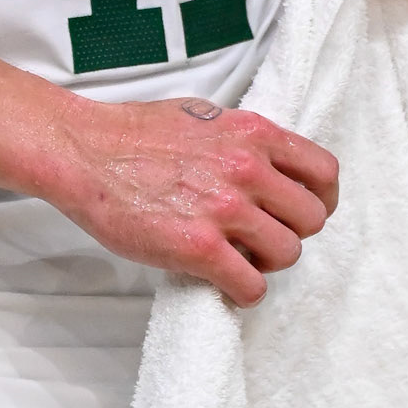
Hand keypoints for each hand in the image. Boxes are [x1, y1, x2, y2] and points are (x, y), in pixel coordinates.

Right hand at [53, 94, 338, 306]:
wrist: (83, 151)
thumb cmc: (132, 134)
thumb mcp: (202, 116)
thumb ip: (240, 141)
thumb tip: (265, 166)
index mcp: (251, 133)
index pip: (323, 172)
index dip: (319, 198)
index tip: (301, 212)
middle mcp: (246, 168)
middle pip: (311, 219)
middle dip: (290, 232)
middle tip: (260, 237)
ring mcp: (224, 208)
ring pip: (287, 254)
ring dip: (266, 263)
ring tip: (238, 258)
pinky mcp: (199, 247)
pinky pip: (251, 285)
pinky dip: (243, 291)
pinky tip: (224, 282)